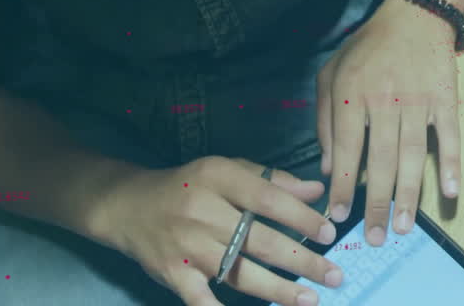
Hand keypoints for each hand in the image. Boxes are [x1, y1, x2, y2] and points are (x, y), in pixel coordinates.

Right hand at [99, 156, 341, 305]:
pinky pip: (202, 300)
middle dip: (302, 261)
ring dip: (279, 290)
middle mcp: (203, 212)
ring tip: (311, 299)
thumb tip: (317, 191)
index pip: (267, 199)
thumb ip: (273, 180)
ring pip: (240, 273)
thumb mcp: (228, 170)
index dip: (301, 218)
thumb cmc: (191, 186)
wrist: (129, 206)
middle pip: (259, 241)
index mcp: (219, 179)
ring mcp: (187, 246)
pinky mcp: (174, 274)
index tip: (330, 233)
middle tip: (334, 275)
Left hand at [316, 0, 461, 245]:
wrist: (415, 14)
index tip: (338, 217)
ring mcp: (418, 100)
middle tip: (374, 238)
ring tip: (403, 227)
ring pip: (413, 154)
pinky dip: (452, 164)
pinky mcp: (445, 99)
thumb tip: (328, 168)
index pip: (346, 149)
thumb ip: (325, 120)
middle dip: (376, 202)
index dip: (342, 185)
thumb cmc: (367, 48)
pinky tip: (450, 192)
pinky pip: (450, 136)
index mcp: (352, 94)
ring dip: (409, 193)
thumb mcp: (331, 74)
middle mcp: (385, 100)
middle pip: (380, 160)